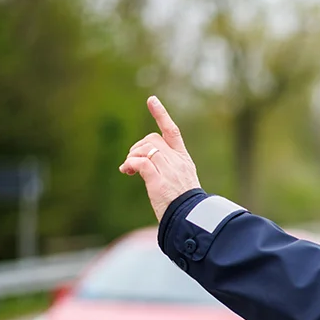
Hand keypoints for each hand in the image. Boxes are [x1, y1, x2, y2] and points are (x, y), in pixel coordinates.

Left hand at [119, 96, 201, 221]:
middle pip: (152, 139)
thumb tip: (138, 166)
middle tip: (131, 164)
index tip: (151, 100)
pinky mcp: (158, 181)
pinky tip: (128, 172)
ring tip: (129, 170)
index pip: (172, 131)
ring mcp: (168, 170)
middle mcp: (177, 161)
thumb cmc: (184, 206)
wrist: (190, 220)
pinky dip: (131, 164)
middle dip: (138, 148)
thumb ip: (164, 169)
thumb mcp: (179, 182)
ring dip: (132, 157)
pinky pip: (140, 162)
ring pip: (145, 149)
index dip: (161, 114)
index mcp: (184, 160)